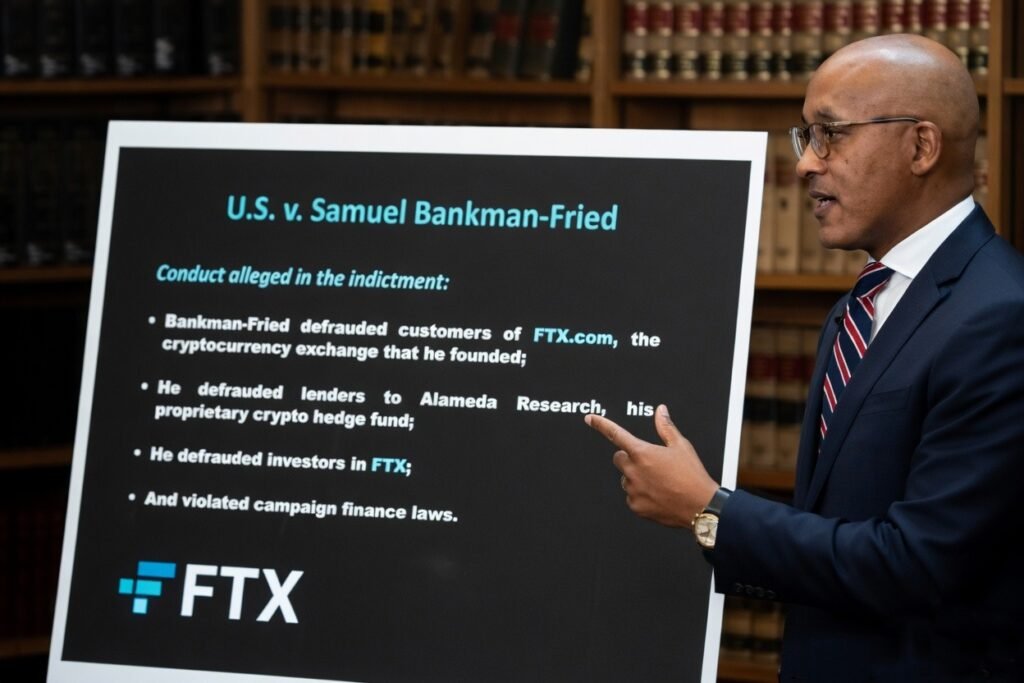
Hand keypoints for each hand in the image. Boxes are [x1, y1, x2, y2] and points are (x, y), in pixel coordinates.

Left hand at [585, 404, 718, 527]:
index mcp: (642, 452)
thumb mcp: (682, 446)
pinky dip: (640, 495)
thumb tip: (660, 411)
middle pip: (619, 458)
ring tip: (659, 482)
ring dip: (636, 478)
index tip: (590, 418)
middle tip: (650, 464)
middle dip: (630, 458)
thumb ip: (666, 427)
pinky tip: (658, 495)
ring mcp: (632, 490)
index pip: (616, 434)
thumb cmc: (692, 476)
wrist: (701, 506)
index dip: (601, 424)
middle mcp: (633, 471)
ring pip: (626, 478)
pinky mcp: (635, 506)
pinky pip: (631, 496)